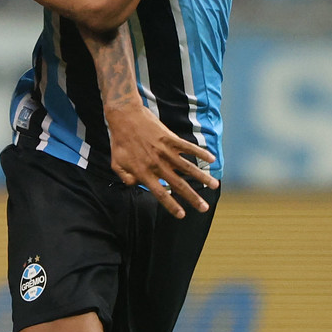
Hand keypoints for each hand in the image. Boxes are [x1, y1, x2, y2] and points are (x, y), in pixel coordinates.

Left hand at [102, 102, 216, 217]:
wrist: (124, 116)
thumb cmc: (119, 141)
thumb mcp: (116, 164)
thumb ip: (127, 178)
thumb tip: (137, 185)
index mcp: (143, 172)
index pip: (160, 194)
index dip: (171, 206)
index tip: (182, 215)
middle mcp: (157, 164)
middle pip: (178, 185)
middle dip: (192, 198)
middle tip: (204, 208)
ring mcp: (165, 151)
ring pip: (187, 168)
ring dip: (202, 177)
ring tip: (215, 186)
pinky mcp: (170, 138)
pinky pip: (188, 147)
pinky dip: (200, 153)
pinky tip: (211, 159)